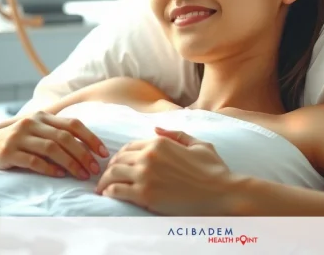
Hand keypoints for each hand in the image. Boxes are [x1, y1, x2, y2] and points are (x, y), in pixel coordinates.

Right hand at [0, 111, 108, 179]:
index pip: (73, 124)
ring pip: (51, 148)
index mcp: (43, 117)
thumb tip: (88, 148)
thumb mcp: (37, 131)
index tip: (103, 153)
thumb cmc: (16, 140)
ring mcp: (19, 136)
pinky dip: (49, 168)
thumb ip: (57, 134)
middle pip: (64, 137)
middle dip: (83, 154)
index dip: (90, 138)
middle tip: (94, 169)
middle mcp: (32, 123)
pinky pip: (33, 160)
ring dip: (70, 163)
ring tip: (81, 174)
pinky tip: (59, 175)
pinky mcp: (8, 152)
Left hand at [95, 127, 234, 214]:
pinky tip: (109, 195)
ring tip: (102, 188)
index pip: (129, 146)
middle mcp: (149, 156)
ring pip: (113, 174)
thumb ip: (176, 135)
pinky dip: (109, 192)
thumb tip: (156, 129)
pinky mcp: (145, 195)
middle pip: (118, 159)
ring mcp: (145, 175)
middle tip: (105, 177)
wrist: (222, 192)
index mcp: (160, 142)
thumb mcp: (198, 144)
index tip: (117, 164)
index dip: (120, 156)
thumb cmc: (214, 169)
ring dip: (105, 181)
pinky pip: (117, 191)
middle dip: (110, 168)